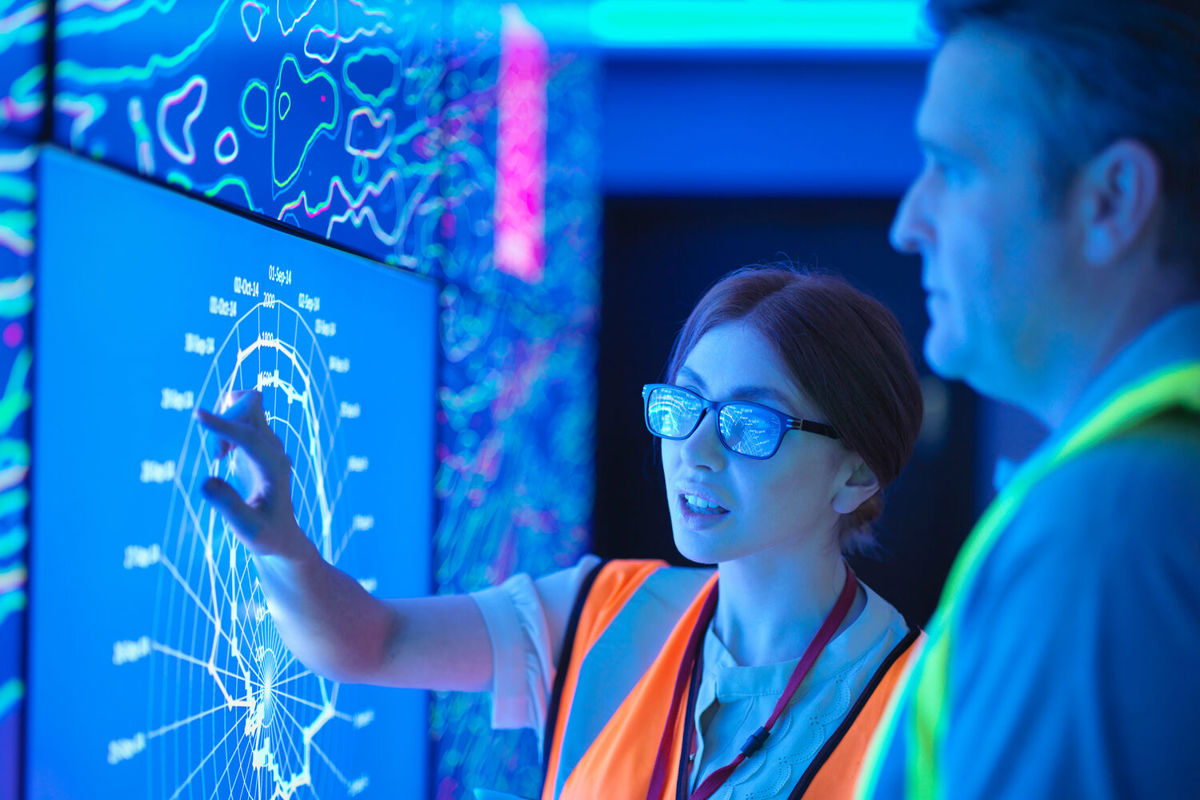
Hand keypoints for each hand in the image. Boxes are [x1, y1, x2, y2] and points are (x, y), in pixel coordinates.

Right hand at [195, 390, 310, 560]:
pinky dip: (224, 424)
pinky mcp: (257, 443)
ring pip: (246, 406)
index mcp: (275, 466)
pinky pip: (240, 415)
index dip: (223, 426)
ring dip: (224, 420)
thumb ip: (228, 506)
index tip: (196, 415)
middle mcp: (274, 448)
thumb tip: (205, 481)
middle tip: (216, 457)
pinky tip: (223, 454)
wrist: (280, 534)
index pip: (249, 436)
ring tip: (219, 456)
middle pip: (251, 407)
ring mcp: (267, 443)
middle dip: (225, 421)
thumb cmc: (265, 534)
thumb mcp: (247, 529)